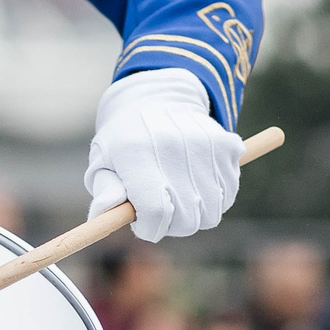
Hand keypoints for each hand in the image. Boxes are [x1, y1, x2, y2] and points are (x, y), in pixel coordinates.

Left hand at [83, 68, 242, 242]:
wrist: (159, 101)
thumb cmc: (125, 143)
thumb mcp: (103, 163)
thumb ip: (105, 192)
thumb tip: (102, 215)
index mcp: (136, 152)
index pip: (155, 211)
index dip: (150, 228)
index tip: (144, 225)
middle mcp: (174, 147)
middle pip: (186, 219)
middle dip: (171, 225)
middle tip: (161, 210)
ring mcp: (206, 146)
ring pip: (211, 213)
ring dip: (195, 213)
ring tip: (179, 194)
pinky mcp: (228, 146)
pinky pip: (228, 195)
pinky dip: (215, 197)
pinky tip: (196, 181)